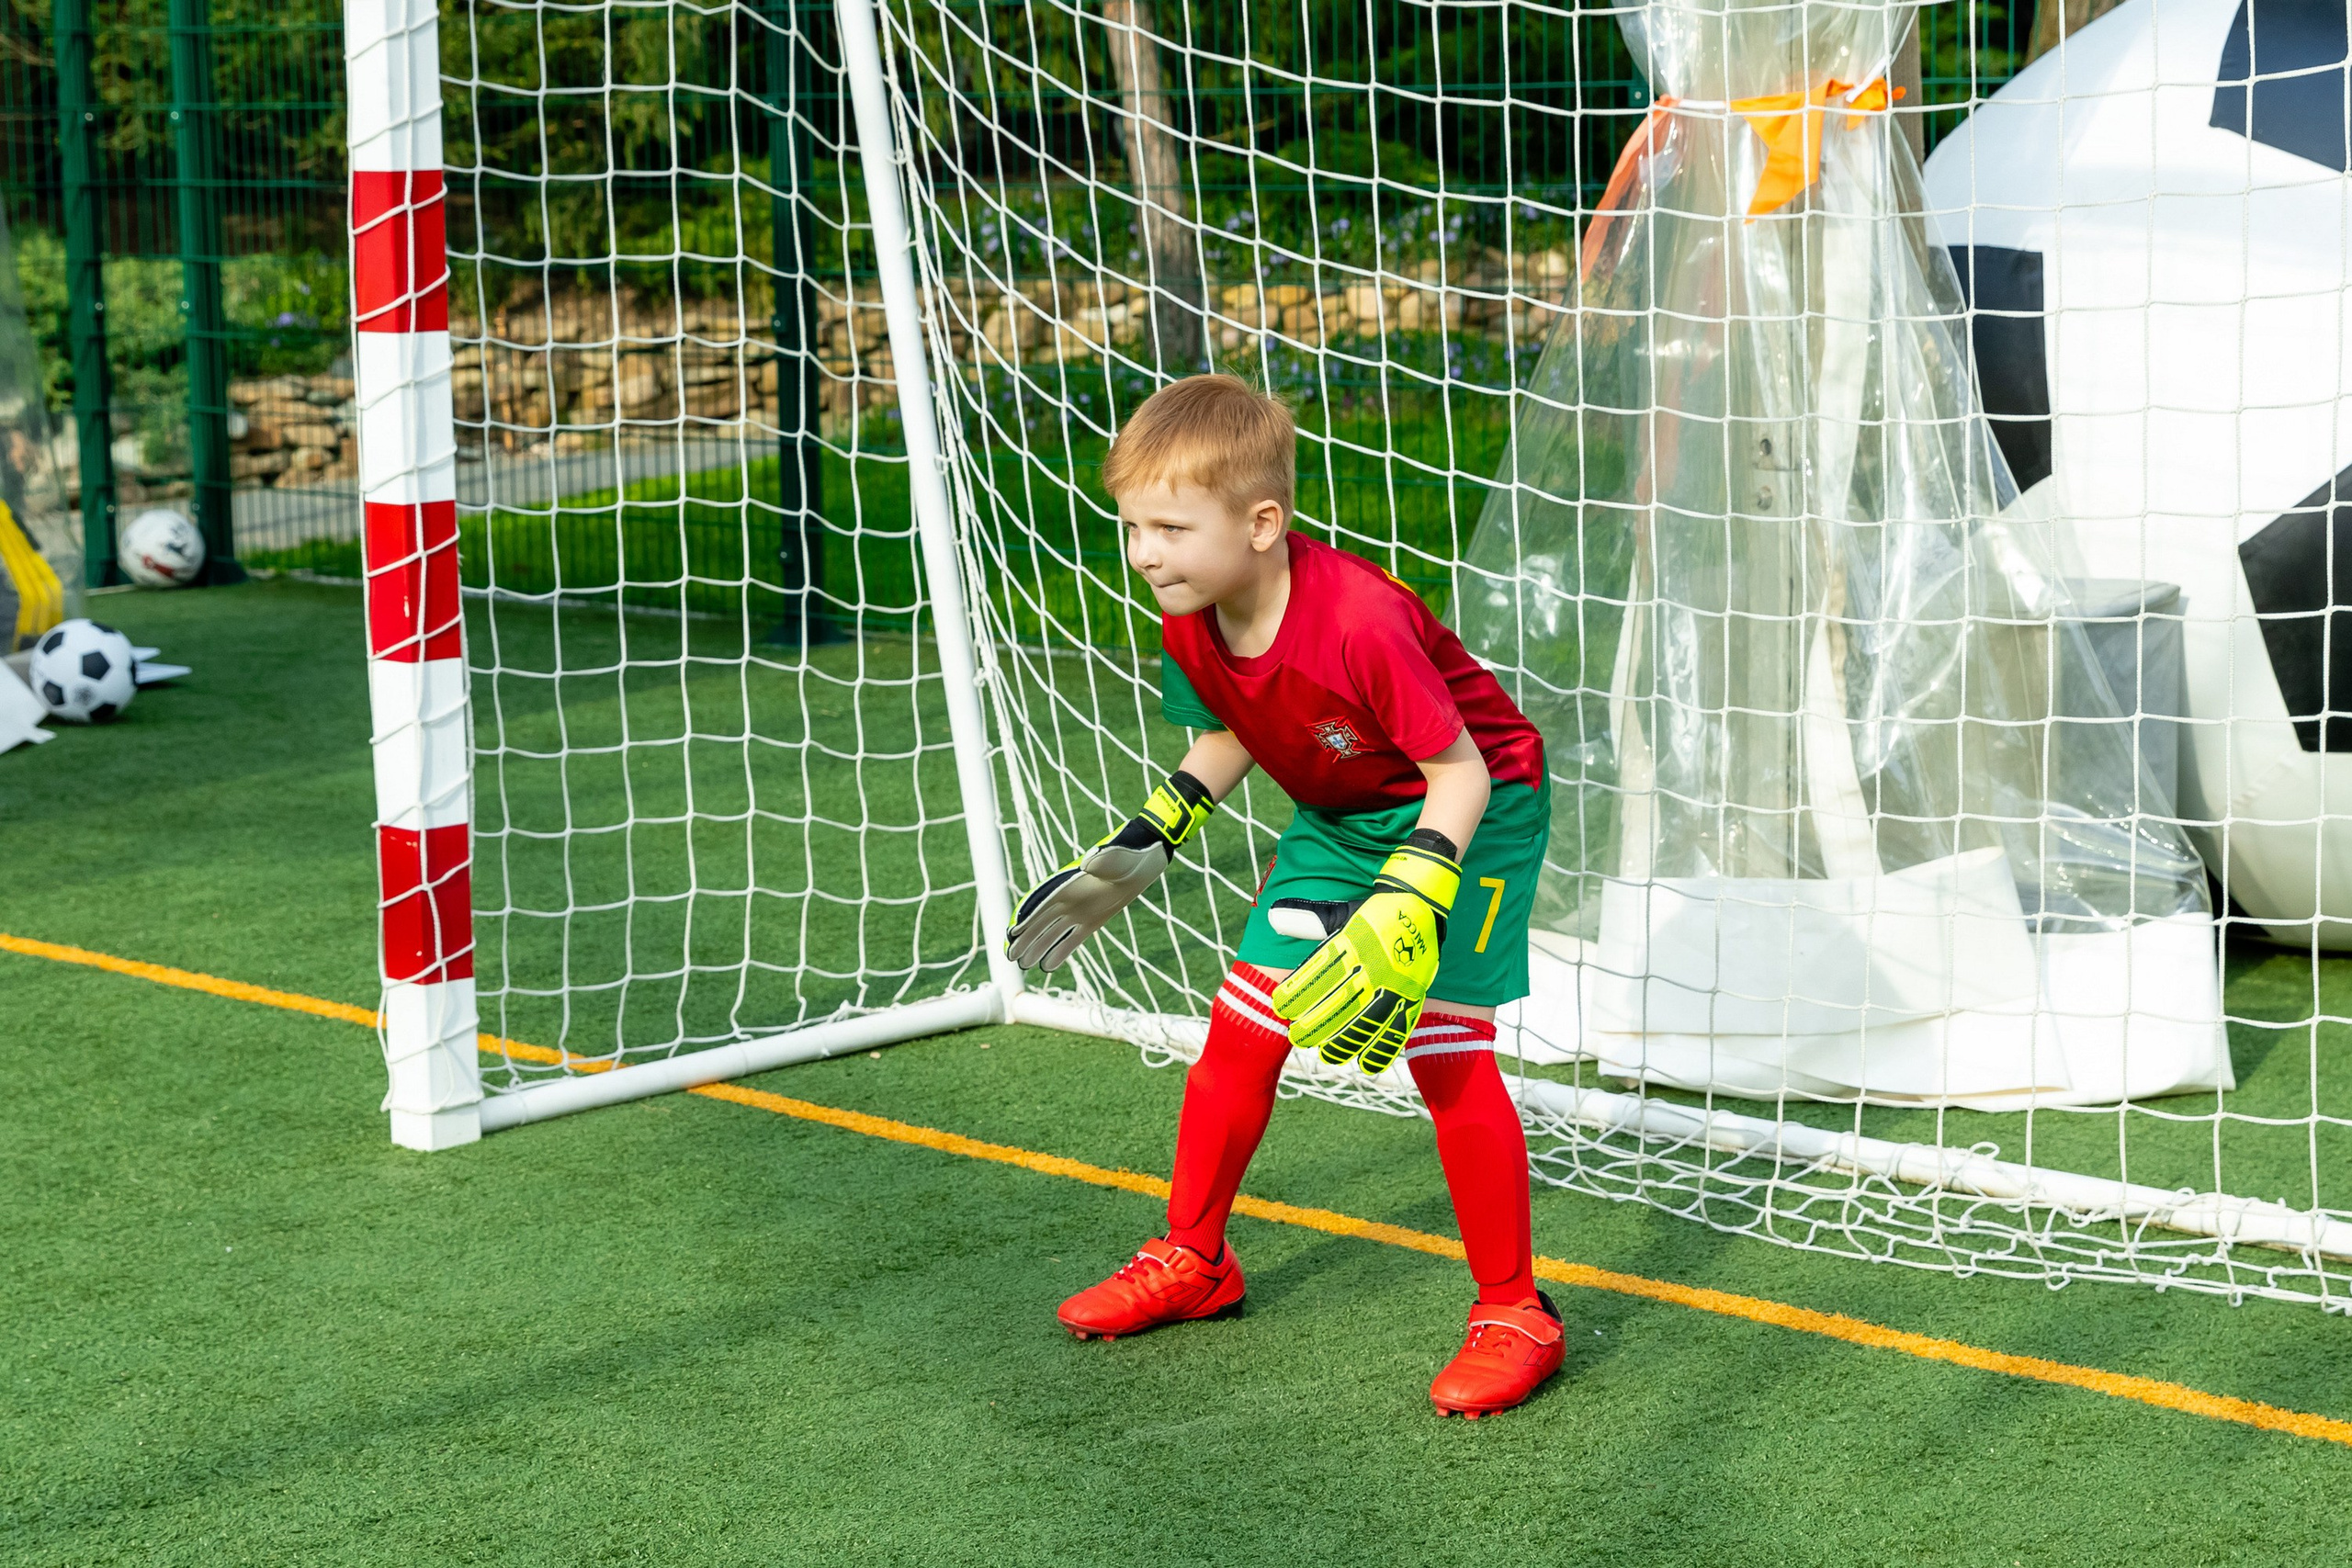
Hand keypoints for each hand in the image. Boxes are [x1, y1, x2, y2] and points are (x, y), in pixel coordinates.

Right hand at [1005, 772, 1213, 970]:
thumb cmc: (1128, 854)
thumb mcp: (1116, 855)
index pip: (1042, 901)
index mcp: (1070, 882)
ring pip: (1052, 932)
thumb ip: (1102, 859)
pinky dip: (1060, 951)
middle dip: (1025, 937)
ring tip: (1023, 964)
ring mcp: (1079, 910)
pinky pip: (1073, 939)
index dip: (1027, 916)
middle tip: (1009, 956)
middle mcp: (1069, 898)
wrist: (1143, 859)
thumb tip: (1088, 862)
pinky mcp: (1092, 921)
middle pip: (1041, 921)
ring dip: (1038, 947)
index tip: (1013, 932)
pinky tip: (1047, 966)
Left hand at [1270, 830, 1459, 1072]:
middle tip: (1297, 1038)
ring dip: (1347, 1040)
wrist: (1424, 903)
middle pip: (1343, 1000)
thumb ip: (1309, 918)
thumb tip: (1274, 917)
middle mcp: (1376, 962)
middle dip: (1318, 1023)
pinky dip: (1384, 1047)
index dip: (1299, 990)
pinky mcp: (1414, 993)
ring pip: (1370, 1018)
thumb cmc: (1376, 911)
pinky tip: (1368, 1064)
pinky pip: (1400, 1024)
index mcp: (1355, 941)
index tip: (1279, 1006)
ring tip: (1328, 1056)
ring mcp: (1397, 980)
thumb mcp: (1343, 911)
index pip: (1321, 970)